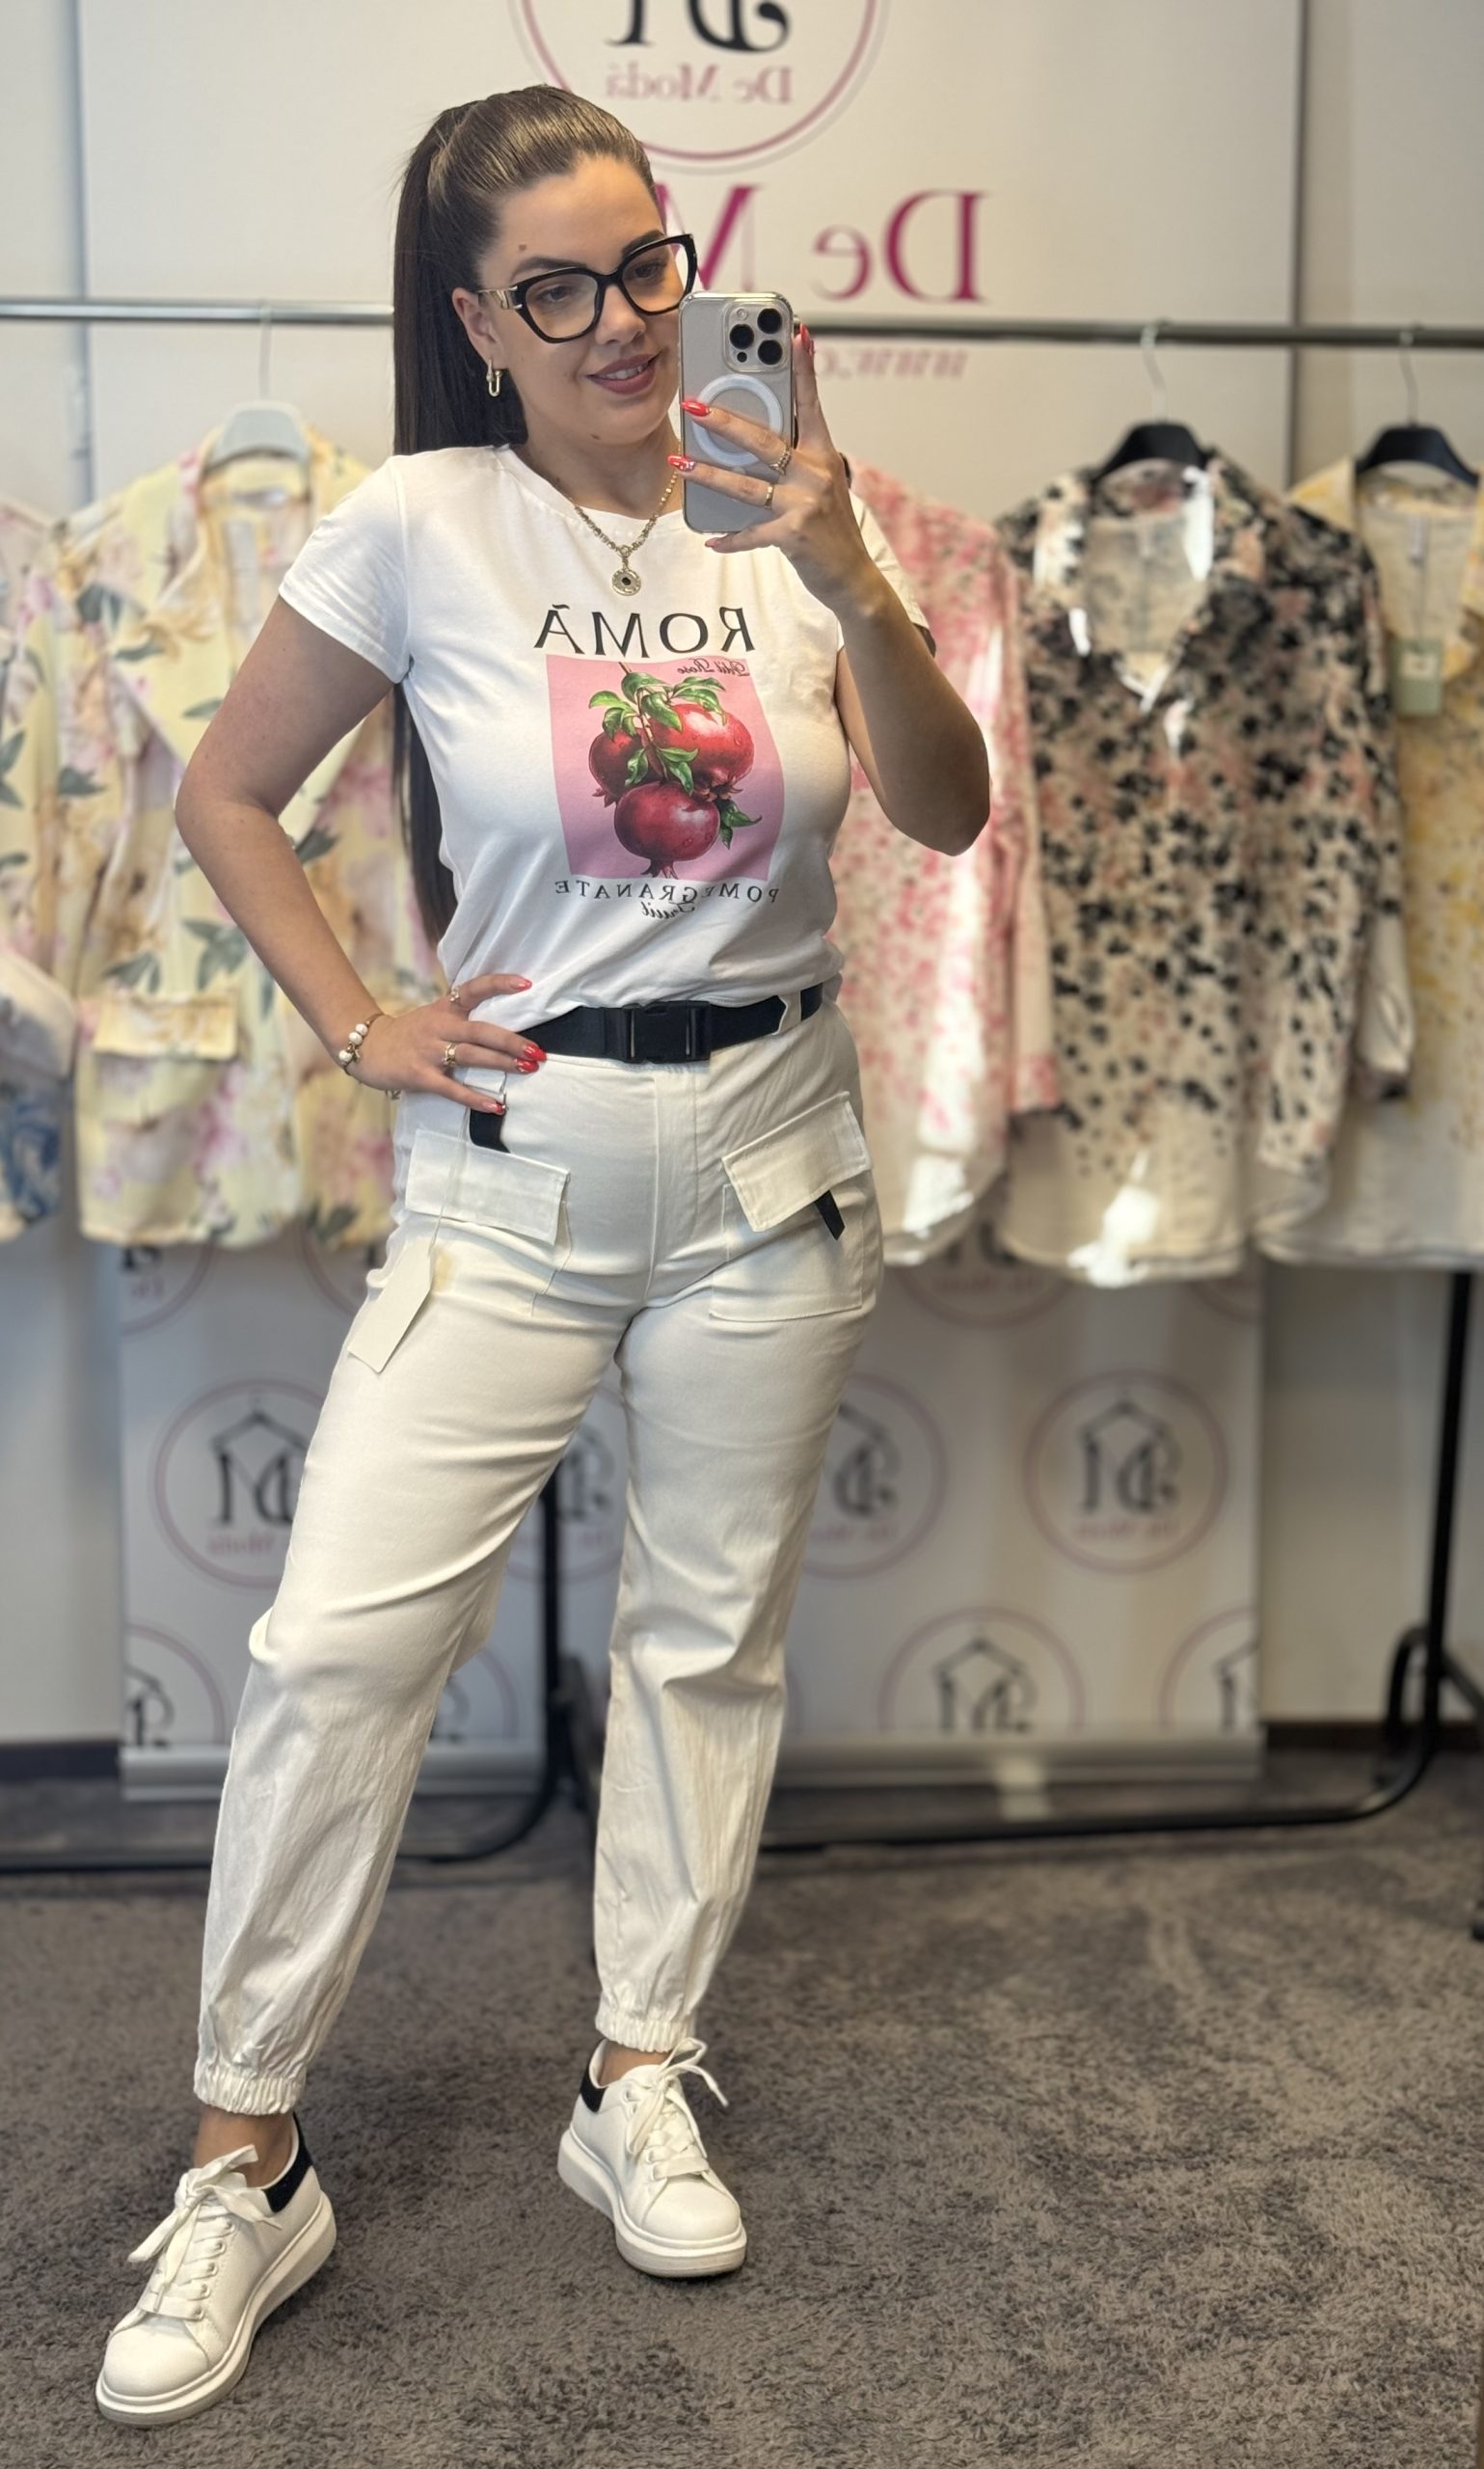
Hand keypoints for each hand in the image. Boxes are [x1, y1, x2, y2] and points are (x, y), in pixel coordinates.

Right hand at [350, 972, 543, 1111]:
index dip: (499, 984)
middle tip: (538, 1051)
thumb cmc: (409, 1033)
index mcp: (444, 1008)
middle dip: (512, 1041)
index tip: (526, 985)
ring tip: (528, 1068)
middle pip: (481, 1030)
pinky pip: (452, 1089)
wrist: (367, 1047)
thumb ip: (462, 1016)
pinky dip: (475, 1098)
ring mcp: (429, 1051)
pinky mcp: (421, 1076)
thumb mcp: (434, 1015)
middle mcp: (439, 1026)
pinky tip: (496, 1105)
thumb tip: (503, 1024)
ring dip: (502, 1063)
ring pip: (471, 1056)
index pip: (474, 989)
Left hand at [673, 327, 883, 615]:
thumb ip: (795, 460)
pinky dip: (730, 539)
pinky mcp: (794, 535)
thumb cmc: (830, 527)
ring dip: (708, 474)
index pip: (811, 403)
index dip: (804, 368)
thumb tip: (750, 440)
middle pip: (764, 440)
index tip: (796, 333)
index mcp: (823, 454)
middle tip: (693, 406)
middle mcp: (816, 473)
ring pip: (746, 485)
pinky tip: (710, 539)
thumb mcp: (821, 485)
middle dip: (725, 422)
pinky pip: (751, 533)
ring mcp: (805, 504)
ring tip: (680, 462)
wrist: (852, 577)